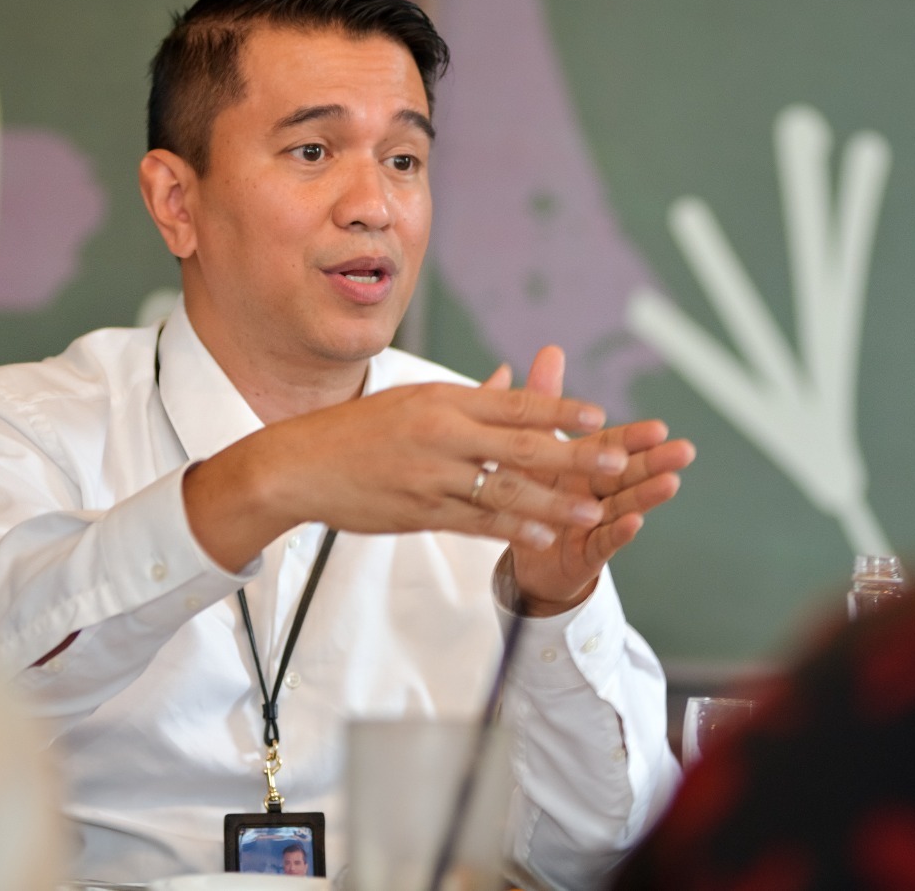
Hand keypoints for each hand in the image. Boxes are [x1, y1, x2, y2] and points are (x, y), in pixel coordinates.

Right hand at [184, 376, 628, 571]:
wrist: (298, 464)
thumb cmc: (358, 430)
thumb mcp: (414, 399)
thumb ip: (468, 397)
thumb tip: (510, 378)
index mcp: (444, 401)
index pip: (512, 404)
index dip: (558, 411)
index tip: (598, 415)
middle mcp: (442, 434)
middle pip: (519, 446)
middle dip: (572, 456)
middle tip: (616, 464)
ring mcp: (431, 476)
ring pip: (502, 490)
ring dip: (551, 503)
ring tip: (590, 513)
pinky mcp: (419, 511)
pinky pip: (473, 522)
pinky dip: (509, 529)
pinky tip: (540, 536)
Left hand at [489, 346, 694, 614]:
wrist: (523, 554)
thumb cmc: (532, 494)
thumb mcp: (531, 445)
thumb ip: (544, 400)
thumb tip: (551, 351)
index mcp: (584, 463)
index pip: (613, 446)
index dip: (634, 438)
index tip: (659, 428)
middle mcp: (594, 491)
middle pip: (627, 474)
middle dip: (655, 463)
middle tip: (685, 451)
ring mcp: (594, 524)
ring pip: (623, 506)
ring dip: (647, 496)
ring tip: (671, 483)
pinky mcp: (584, 554)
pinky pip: (601, 543)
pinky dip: (618, 533)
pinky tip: (635, 523)